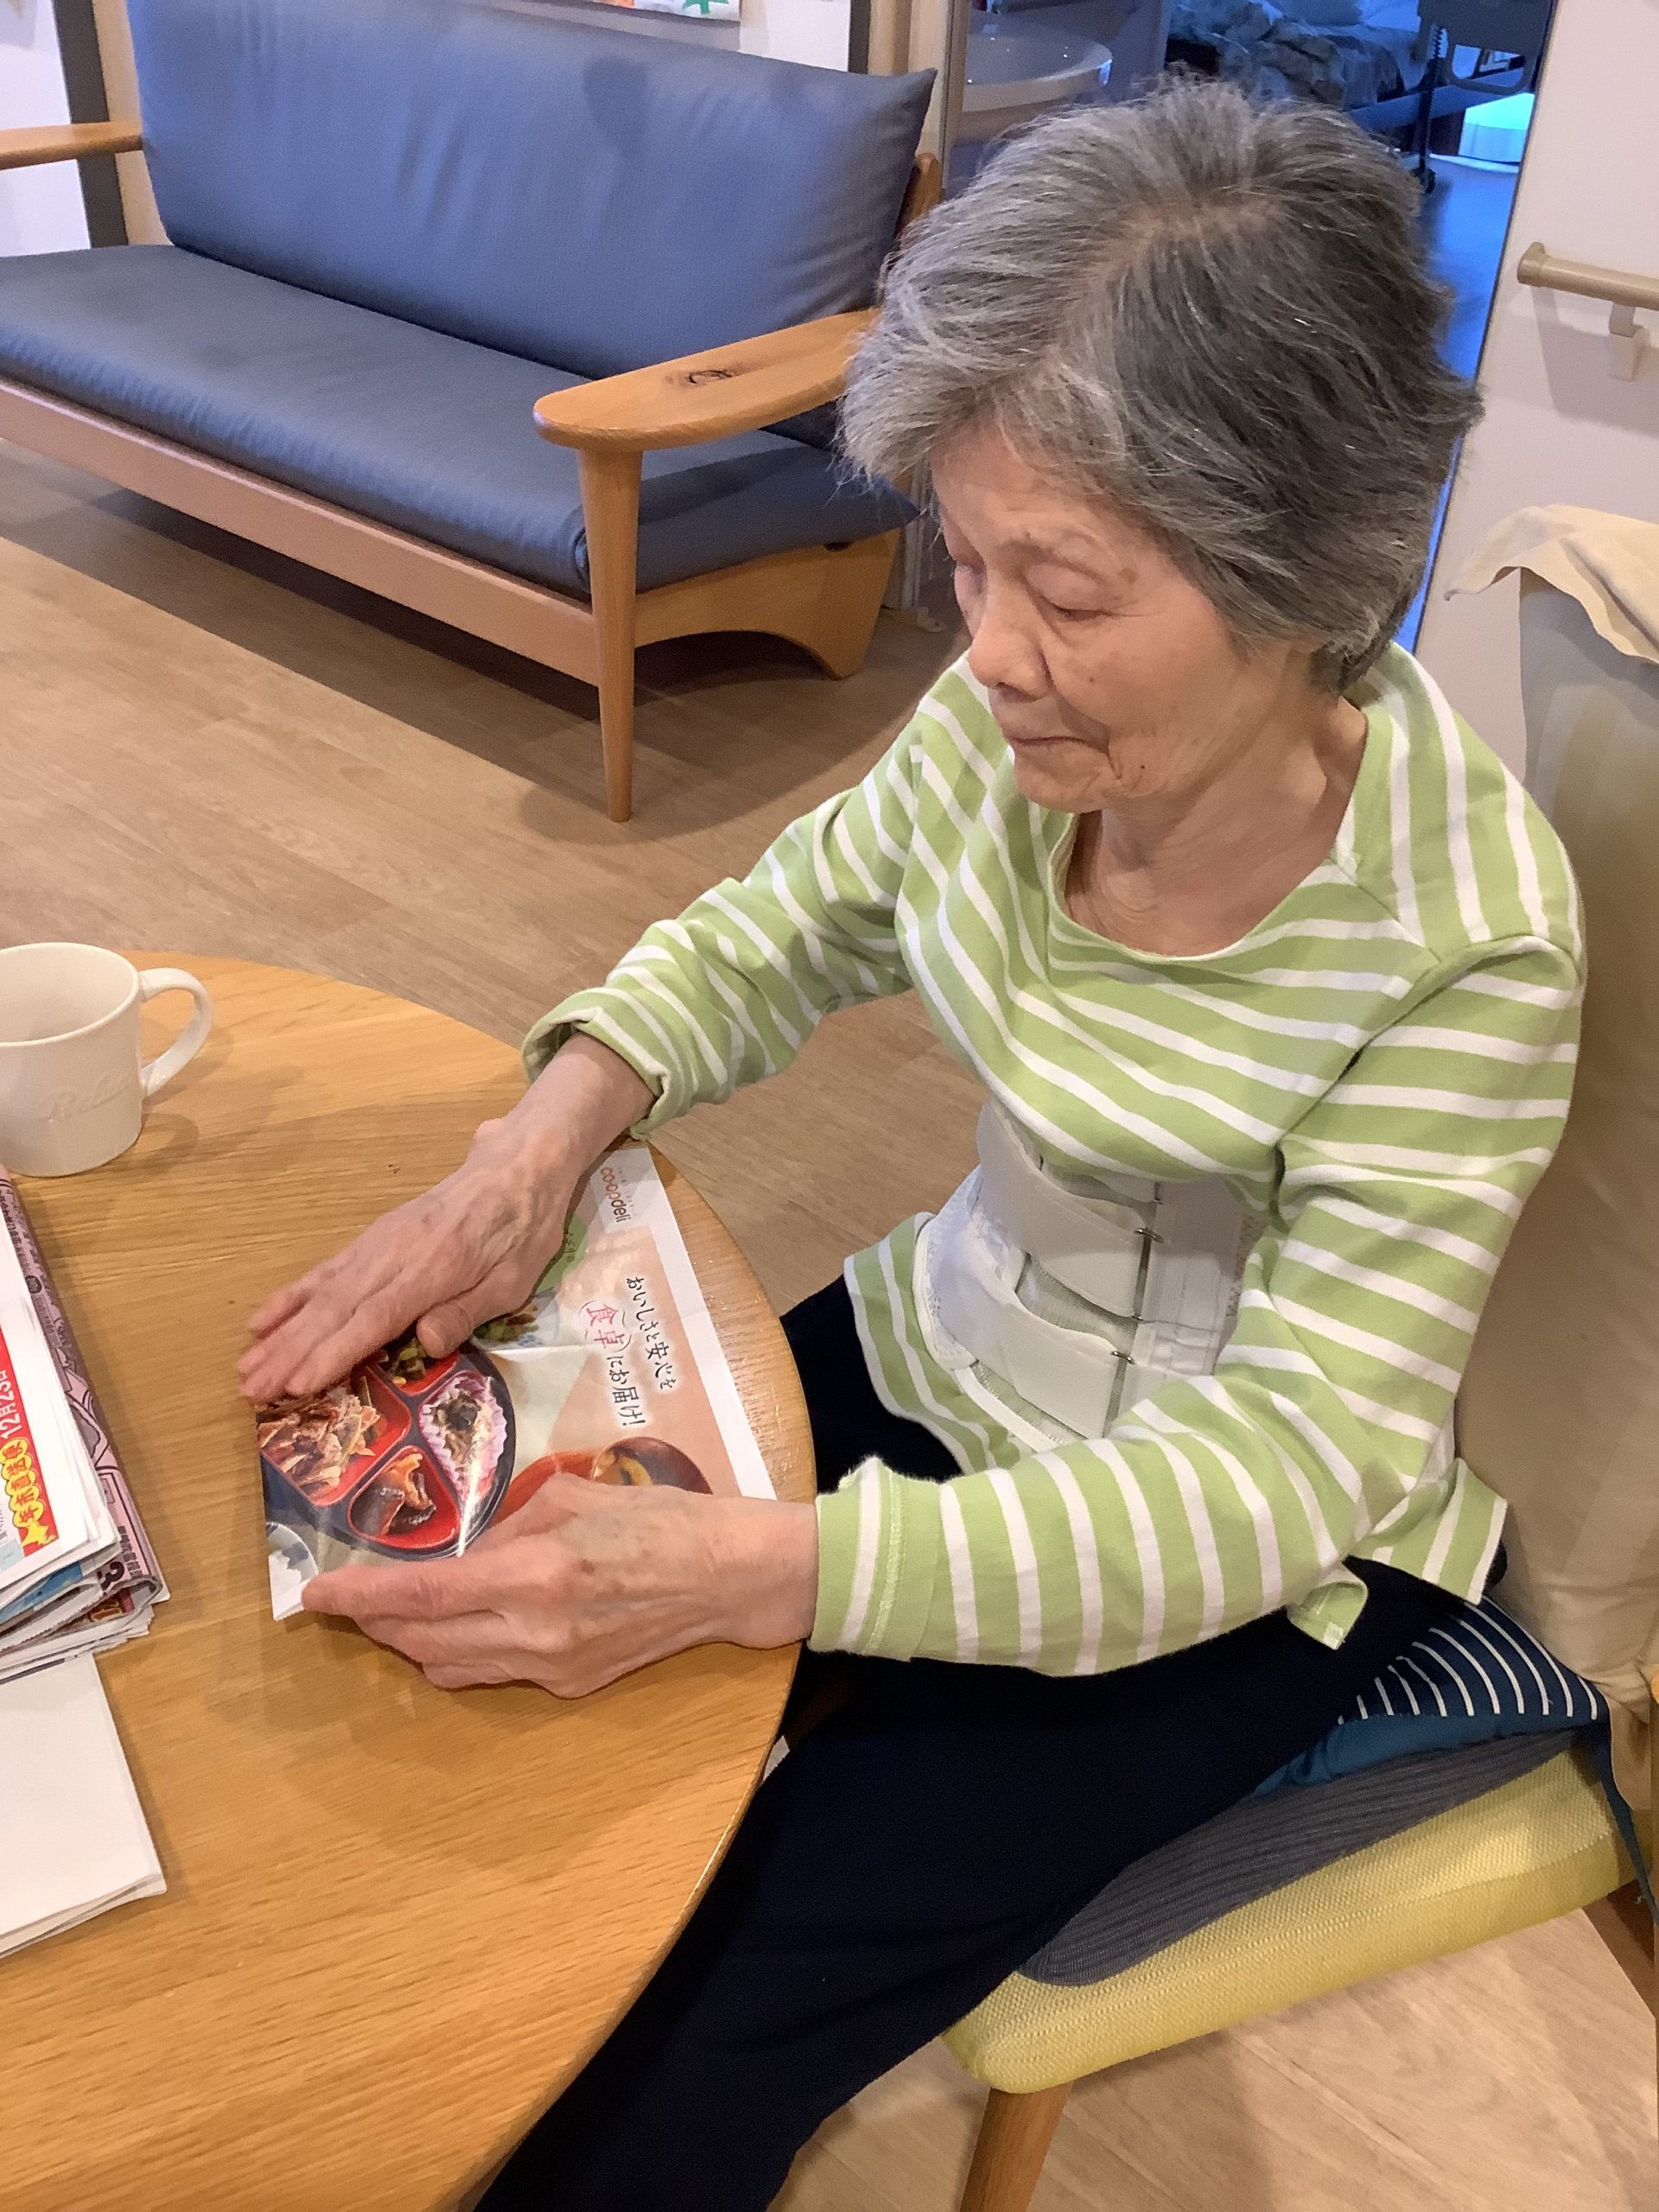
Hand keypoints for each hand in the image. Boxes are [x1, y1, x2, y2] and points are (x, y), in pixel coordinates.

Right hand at [239, 1035, 650, 1401]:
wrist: (515, 1168)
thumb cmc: (521, 1230)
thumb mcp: (514, 1280)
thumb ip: (466, 1311)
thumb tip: (423, 1345)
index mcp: (433, 1268)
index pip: (374, 1317)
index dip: (334, 1352)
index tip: (299, 1384)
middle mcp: (393, 1254)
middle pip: (334, 1309)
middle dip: (291, 1354)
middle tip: (253, 1391)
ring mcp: (377, 1243)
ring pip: (321, 1292)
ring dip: (282, 1333)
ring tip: (246, 1368)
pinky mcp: (372, 1239)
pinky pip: (324, 1271)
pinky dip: (291, 1297)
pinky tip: (263, 1319)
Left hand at [299, 1474, 819, 1694]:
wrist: (727, 1577)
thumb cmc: (656, 1519)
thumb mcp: (570, 1498)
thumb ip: (503, 1528)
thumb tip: (461, 1552)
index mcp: (533, 1574)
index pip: (421, 1595)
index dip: (358, 1598)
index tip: (313, 1594)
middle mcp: (533, 1632)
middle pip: (421, 1641)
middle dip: (375, 1622)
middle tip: (348, 1597)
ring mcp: (551, 1669)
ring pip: (449, 1668)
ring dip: (414, 1640)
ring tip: (400, 1608)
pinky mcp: (569, 1687)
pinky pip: (491, 1674)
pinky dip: (463, 1649)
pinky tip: (470, 1620)